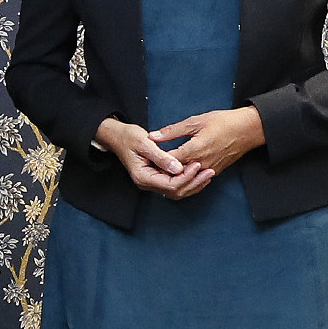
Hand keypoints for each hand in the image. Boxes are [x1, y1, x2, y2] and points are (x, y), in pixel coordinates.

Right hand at [95, 117, 214, 199]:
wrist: (117, 137)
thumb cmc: (129, 137)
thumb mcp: (145, 143)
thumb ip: (162, 157)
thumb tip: (179, 168)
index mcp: (143, 176)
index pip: (170, 184)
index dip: (186, 177)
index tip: (197, 165)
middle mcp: (147, 183)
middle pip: (175, 191)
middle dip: (194, 183)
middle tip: (209, 171)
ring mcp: (152, 183)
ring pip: (177, 191)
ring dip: (193, 184)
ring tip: (208, 174)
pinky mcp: (157, 178)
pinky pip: (175, 185)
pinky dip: (188, 181)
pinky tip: (198, 174)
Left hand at [151, 106, 264, 175]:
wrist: (248, 130)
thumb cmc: (223, 122)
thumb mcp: (195, 122)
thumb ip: (172, 131)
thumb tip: (153, 136)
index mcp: (194, 150)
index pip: (168, 162)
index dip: (155, 160)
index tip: (145, 157)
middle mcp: (202, 164)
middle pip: (176, 173)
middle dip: (162, 169)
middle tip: (149, 164)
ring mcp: (209, 169)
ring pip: (186, 178)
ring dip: (174, 174)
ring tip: (160, 168)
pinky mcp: (215, 172)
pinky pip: (197, 178)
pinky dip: (186, 175)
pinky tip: (177, 170)